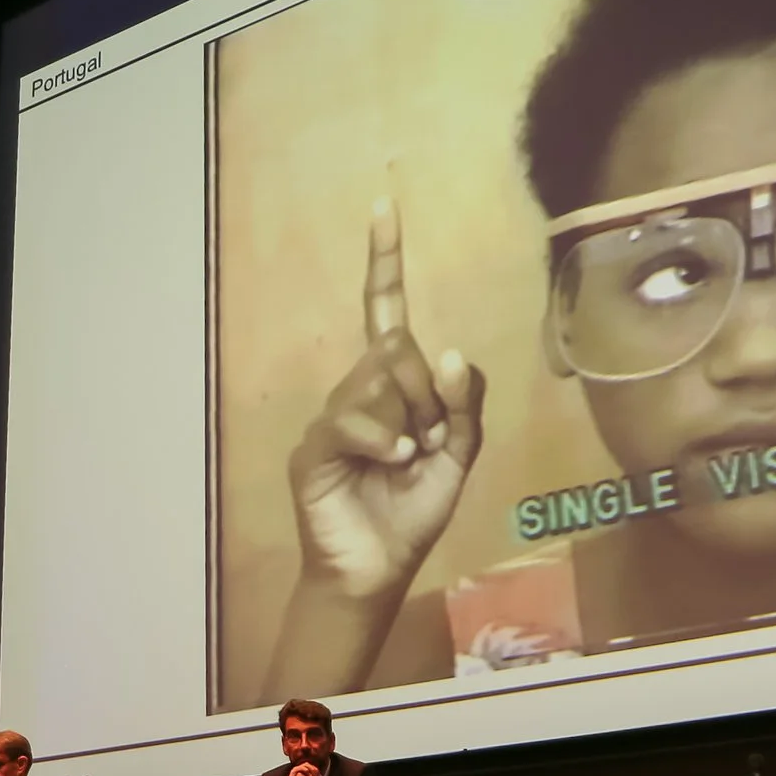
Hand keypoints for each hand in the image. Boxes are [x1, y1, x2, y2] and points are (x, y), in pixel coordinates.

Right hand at [286, 196, 484, 603]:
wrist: (376, 569)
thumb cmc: (413, 511)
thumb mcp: (459, 455)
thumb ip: (462, 404)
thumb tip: (446, 351)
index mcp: (392, 387)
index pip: (386, 312)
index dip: (384, 261)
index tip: (384, 206)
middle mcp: (357, 391)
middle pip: (396, 349)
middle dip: (427, 394)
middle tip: (428, 442)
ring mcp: (332, 416)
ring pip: (379, 380)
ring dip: (410, 422)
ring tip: (406, 461)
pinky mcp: (313, 447)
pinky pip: (354, 419)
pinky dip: (383, 440)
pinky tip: (391, 462)